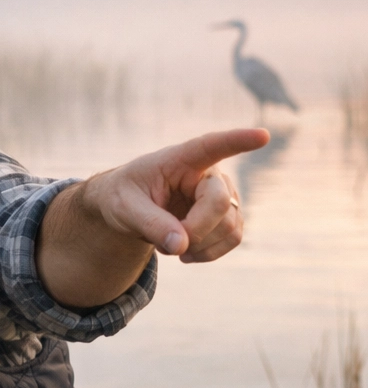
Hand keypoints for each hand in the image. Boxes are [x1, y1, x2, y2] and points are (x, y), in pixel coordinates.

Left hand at [37, 128, 268, 307]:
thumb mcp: (124, 208)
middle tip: (164, 243)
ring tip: (170, 246)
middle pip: (219, 203)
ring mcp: (223, 194)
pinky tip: (186, 253)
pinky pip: (234, 238)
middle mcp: (209, 173)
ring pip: (230, 226)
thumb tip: (181, 245)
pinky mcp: (228, 216)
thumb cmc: (124, 197)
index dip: (238, 140)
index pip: (212, 146)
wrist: (130, 209)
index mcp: (181, 159)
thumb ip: (149, 223)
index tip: (263, 135)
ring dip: (200, 245)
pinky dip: (209, 253)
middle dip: (193, 230)